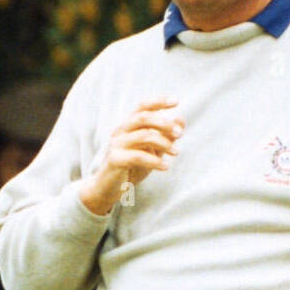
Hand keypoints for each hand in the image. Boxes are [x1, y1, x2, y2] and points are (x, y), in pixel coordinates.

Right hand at [79, 97, 183, 215]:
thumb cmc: (130, 168)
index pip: (143, 106)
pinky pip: (138, 156)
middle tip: (180, 134)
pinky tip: (166, 167)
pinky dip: (155, 161)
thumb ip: (165, 136)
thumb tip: (181, 120)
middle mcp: (121, 130)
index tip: (176, 101)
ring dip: (164, 143)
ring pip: (143, 136)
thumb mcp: (151, 151)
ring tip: (176, 152)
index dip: (159, 101)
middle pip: (143, 117)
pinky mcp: (115, 159)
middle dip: (164, 123)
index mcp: (129, 125)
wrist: (107, 188)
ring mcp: (116, 144)